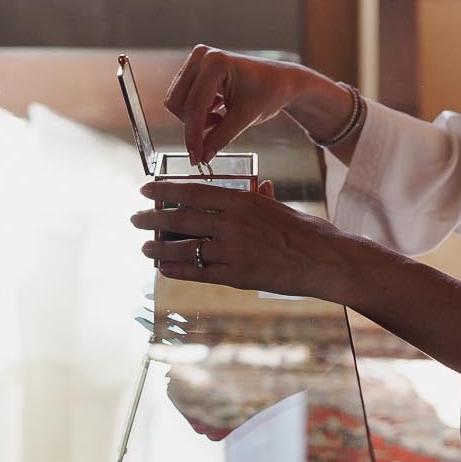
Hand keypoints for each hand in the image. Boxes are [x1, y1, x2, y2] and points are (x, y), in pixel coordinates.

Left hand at [130, 178, 369, 300]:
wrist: (325, 260)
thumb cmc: (307, 231)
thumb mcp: (281, 207)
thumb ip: (262, 198)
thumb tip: (258, 186)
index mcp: (242, 200)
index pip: (193, 191)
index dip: (165, 190)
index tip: (146, 189)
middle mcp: (232, 223)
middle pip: (181, 218)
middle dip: (153, 218)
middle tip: (135, 218)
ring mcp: (233, 250)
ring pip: (185, 247)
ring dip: (160, 247)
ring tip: (144, 247)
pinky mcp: (237, 275)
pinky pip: (199, 272)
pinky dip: (178, 270)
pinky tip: (164, 268)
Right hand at [165, 44, 302, 164]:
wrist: (280, 80)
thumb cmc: (269, 91)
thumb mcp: (246, 117)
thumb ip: (221, 137)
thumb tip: (201, 157)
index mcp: (216, 62)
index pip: (194, 104)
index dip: (193, 134)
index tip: (195, 158)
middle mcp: (202, 56)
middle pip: (178, 102)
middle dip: (194, 124)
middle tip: (216, 132)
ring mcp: (197, 61)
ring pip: (177, 101)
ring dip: (196, 119)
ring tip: (221, 118)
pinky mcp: (196, 69)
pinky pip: (184, 98)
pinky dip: (198, 112)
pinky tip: (218, 112)